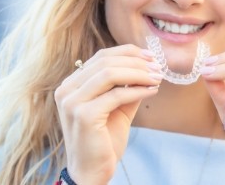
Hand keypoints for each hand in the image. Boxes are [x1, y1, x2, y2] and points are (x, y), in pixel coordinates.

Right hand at [54, 45, 162, 184]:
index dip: (128, 52)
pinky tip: (152, 91)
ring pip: (110, 73)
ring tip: (157, 77)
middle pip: (106, 61)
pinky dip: (138, 90)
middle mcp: (67, 89)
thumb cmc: (104, 139)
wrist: (92, 172)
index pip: (101, 56)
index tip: (151, 56)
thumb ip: (127, 85)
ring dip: (139, 73)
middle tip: (158, 67)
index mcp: (72, 84)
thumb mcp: (118, 106)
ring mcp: (72, 102)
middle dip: (137, 62)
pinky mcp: (84, 115)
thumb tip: (149, 65)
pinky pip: (116, 95)